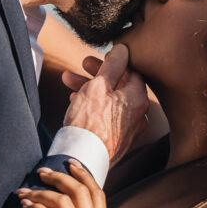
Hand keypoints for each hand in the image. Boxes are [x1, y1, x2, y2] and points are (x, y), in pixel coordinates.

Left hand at [19, 160, 107, 207]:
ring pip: (63, 201)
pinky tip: (24, 206)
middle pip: (81, 192)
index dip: (85, 175)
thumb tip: (63, 207)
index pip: (98, 194)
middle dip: (60, 176)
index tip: (70, 163)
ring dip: (42, 191)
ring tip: (26, 190)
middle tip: (42, 171)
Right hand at [61, 43, 148, 162]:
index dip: (116, 61)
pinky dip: (94, 105)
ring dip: (90, 88)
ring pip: (110, 100)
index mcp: (138, 98)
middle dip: (98, 73)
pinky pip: (107, 115)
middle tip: (83, 64)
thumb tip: (123, 50)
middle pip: (119, 85)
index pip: (132, 71)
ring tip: (68, 80)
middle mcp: (138, 114)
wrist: (83, 157)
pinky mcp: (116, 139)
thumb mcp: (99, 85)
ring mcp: (128, 128)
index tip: (101, 56)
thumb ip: (113, 65)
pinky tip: (76, 101)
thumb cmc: (90, 121)